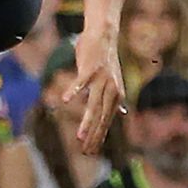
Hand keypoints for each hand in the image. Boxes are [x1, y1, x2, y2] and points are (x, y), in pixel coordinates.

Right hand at [63, 28, 124, 153]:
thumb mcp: (114, 81)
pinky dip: (73, 91)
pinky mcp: (91, 68)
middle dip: (94, 136)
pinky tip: (65, 101)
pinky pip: (81, 82)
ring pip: (94, 104)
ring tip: (79, 136)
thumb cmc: (105, 60)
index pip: (107, 121)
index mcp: (116, 95)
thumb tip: (122, 112)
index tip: (91, 152)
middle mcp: (111, 89)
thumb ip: (116, 99)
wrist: (105, 35)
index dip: (99, 137)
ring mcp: (101, 79)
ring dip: (87, 121)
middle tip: (86, 152)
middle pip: (102, 117)